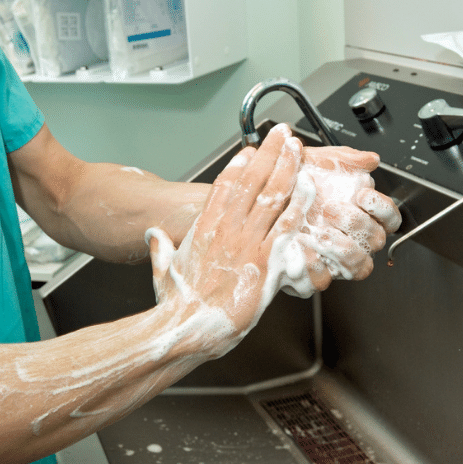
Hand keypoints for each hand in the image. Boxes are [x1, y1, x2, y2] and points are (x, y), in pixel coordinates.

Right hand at [145, 125, 304, 357]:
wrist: (186, 330)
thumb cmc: (176, 306)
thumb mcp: (162, 271)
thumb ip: (160, 249)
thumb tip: (154, 235)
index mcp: (204, 229)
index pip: (224, 186)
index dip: (240, 164)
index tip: (252, 149)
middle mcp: (227, 230)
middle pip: (252, 181)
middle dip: (270, 153)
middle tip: (282, 133)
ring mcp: (248, 244)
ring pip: (272, 196)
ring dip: (287, 169)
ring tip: (296, 148)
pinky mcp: (265, 263)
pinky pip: (287, 227)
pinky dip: (298, 205)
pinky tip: (308, 187)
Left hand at [293, 141, 401, 282]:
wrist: (259, 202)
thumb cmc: (292, 182)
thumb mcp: (316, 162)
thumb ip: (345, 159)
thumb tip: (372, 159)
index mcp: (363, 213)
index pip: (390, 216)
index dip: (381, 208)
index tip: (361, 195)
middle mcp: (356, 238)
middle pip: (377, 238)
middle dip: (356, 223)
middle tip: (330, 209)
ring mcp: (341, 258)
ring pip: (361, 263)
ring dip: (343, 247)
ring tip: (320, 231)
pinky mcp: (321, 274)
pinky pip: (331, 278)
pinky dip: (320, 264)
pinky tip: (306, 248)